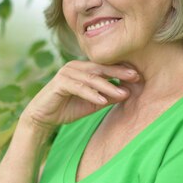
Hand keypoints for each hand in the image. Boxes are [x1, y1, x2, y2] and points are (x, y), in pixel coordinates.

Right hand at [20, 61, 138, 131]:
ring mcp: (66, 73)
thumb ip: (107, 96)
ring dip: (108, 86)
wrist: (43, 116)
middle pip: (100, 68)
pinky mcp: (59, 83)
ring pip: (91, 78)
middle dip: (118, 73)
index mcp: (83, 68)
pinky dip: (91, 94)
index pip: (105, 67)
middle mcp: (75, 66)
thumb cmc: (68, 107)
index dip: (121, 70)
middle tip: (135, 77)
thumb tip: (127, 93)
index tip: (138, 76)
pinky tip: (102, 101)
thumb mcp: (92, 102)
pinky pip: (78, 87)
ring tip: (123, 94)